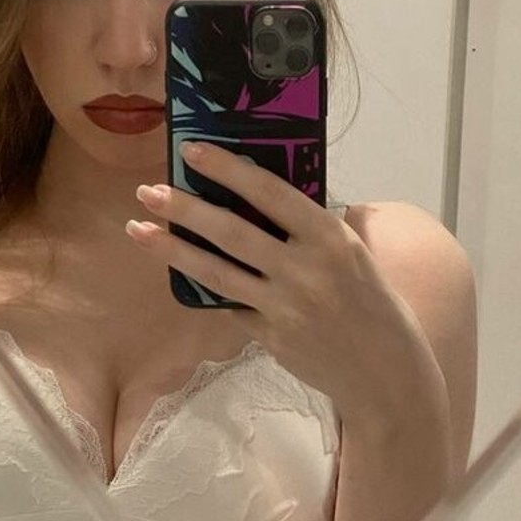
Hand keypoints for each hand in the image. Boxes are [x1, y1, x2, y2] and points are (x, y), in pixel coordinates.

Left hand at [127, 141, 447, 436]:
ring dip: (172, 249)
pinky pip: (229, 304)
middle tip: (148, 191)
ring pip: (216, 272)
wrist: (382, 369)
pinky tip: (180, 269)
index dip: (228, 169)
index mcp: (329, 236)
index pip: (270, 192)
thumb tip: (259, 196)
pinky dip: (205, 286)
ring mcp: (284, 306)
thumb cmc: (370, 301)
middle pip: (232, 232)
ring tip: (138, 229)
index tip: (192, 151)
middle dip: (184, 208)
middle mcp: (304, 269)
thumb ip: (309, 228)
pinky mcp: (269, 336)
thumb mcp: (351, 252)